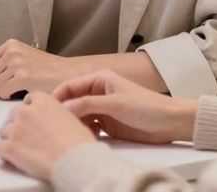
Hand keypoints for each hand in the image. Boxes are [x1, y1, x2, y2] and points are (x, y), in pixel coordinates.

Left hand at [0, 39, 89, 98]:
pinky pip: (2, 91)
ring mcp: (17, 64)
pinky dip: (4, 97)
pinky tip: (12, 96)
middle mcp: (11, 52)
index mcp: (10, 45)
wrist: (68, 73)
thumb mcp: (23, 57)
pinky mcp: (23, 77)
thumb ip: (4, 62)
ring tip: (6, 94)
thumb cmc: (47, 69)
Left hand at [0, 92, 97, 180]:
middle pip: (14, 114)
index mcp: (43, 101)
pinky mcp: (9, 147)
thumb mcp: (73, 118)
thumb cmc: (79, 143)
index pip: (29, 100)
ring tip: (23, 149)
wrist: (75, 161)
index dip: (31, 111)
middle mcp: (25, 111)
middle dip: (19, 124)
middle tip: (29, 137)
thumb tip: (53, 121)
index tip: (34, 120)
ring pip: (4, 130)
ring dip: (11, 138)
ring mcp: (15, 128)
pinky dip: (4, 152)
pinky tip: (12, 157)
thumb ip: (56, 114)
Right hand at [53, 69, 196, 144]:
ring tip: (69, 132)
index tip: (47, 109)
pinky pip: (88, 127)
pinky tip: (84, 138)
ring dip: (74, 123)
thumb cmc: (147, 106)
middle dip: (64, 112)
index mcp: (99, 80)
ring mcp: (102, 109)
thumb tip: (64, 107)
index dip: (57, 96)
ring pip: (79, 116)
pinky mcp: (107, 124)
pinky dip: (84, 132)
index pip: (70, 86)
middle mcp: (98, 93)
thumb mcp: (115, 103)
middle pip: (72, 101)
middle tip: (55, 124)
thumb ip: (88, 104)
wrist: (169, 123)